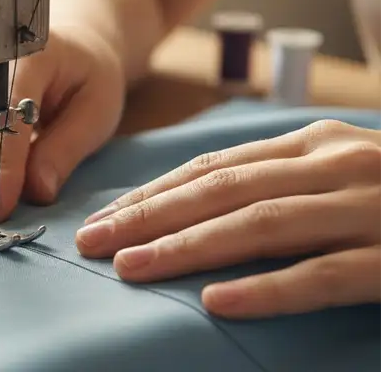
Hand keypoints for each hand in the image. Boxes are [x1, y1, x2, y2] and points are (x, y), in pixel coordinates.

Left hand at [75, 119, 380, 318]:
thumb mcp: (333, 168)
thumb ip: (275, 178)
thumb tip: (197, 202)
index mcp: (310, 144)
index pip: (211, 167)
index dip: (153, 192)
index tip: (106, 216)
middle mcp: (333, 166)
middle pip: (220, 191)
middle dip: (149, 216)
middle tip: (93, 241)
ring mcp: (367, 210)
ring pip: (259, 225)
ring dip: (188, 248)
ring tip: (132, 268)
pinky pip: (324, 274)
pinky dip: (268, 289)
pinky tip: (218, 302)